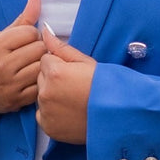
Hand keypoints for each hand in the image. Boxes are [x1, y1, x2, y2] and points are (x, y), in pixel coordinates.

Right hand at [0, 0, 44, 112]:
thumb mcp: (1, 35)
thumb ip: (23, 17)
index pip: (30, 32)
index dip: (32, 34)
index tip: (26, 40)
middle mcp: (0, 67)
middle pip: (39, 49)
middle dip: (38, 48)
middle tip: (31, 52)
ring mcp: (8, 86)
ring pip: (42, 68)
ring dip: (41, 65)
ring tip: (32, 64)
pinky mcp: (15, 101)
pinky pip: (40, 87)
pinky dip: (39, 82)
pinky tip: (31, 79)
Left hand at [36, 24, 95, 142]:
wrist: (118, 116)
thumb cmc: (106, 88)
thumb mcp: (86, 62)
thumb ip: (61, 48)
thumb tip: (45, 32)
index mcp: (55, 72)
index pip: (45, 60)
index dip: (60, 66)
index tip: (74, 74)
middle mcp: (46, 92)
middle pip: (41, 78)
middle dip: (54, 81)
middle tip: (75, 88)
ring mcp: (46, 111)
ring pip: (41, 96)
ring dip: (52, 97)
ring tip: (74, 101)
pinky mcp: (48, 127)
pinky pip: (43, 115)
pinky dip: (52, 114)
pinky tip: (69, 113)